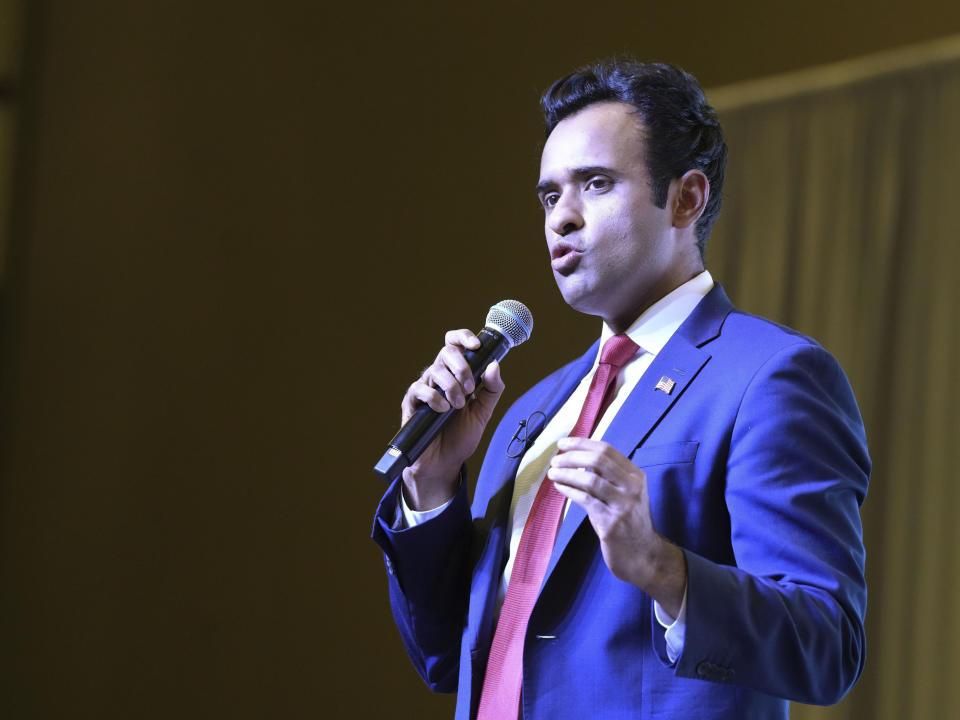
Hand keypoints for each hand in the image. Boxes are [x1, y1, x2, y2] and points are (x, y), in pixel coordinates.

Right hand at [400, 329, 504, 509]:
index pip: (455, 344)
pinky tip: (443, 410)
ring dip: (452, 387)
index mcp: (456, 375)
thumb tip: (495, 365)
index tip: (477, 345)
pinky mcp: (412, 403)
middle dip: (462, 367)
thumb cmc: (461, 437)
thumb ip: (492, 389)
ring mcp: (425, 389)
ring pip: (435, 370)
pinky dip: (435, 398)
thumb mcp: (483, 412)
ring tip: (458, 406)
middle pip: (446, 352)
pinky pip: (420, 389)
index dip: (464, 337)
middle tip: (471, 388)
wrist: (445, 464)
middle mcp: (439, 377)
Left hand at [547, 437, 685, 615]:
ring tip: (552, 473)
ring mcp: (623, 505)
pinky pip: (585, 500)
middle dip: (572, 457)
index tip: (562, 443)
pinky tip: (559, 487)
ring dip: (567, 474)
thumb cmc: (629, 523)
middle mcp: (633, 487)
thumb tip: (577, 459)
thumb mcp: (624, 494)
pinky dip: (569, 490)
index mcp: (636, 475)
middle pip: (598, 461)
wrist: (644, 556)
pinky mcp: (611, 523)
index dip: (581, 444)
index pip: (606, 449)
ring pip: (590, 480)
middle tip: (555, 459)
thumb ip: (606, 477)